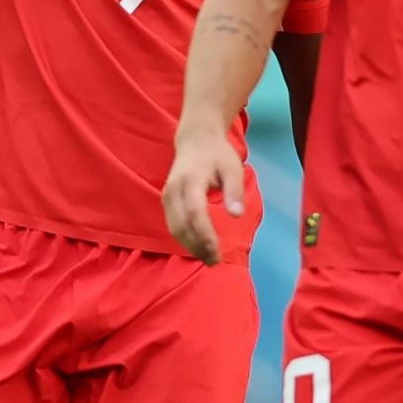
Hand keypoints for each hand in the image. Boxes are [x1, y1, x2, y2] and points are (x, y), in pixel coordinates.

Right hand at [162, 125, 245, 265]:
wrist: (195, 141)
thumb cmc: (217, 155)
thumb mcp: (233, 167)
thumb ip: (235, 191)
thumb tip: (236, 215)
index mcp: (191, 180)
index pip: (195, 212)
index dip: (204, 234)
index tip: (216, 251)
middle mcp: (174, 189)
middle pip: (181, 225)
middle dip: (197, 246)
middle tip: (215, 261)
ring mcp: (167, 196)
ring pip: (174, 228)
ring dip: (190, 246)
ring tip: (208, 258)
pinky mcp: (166, 201)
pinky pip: (172, 225)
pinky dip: (184, 239)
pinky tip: (199, 247)